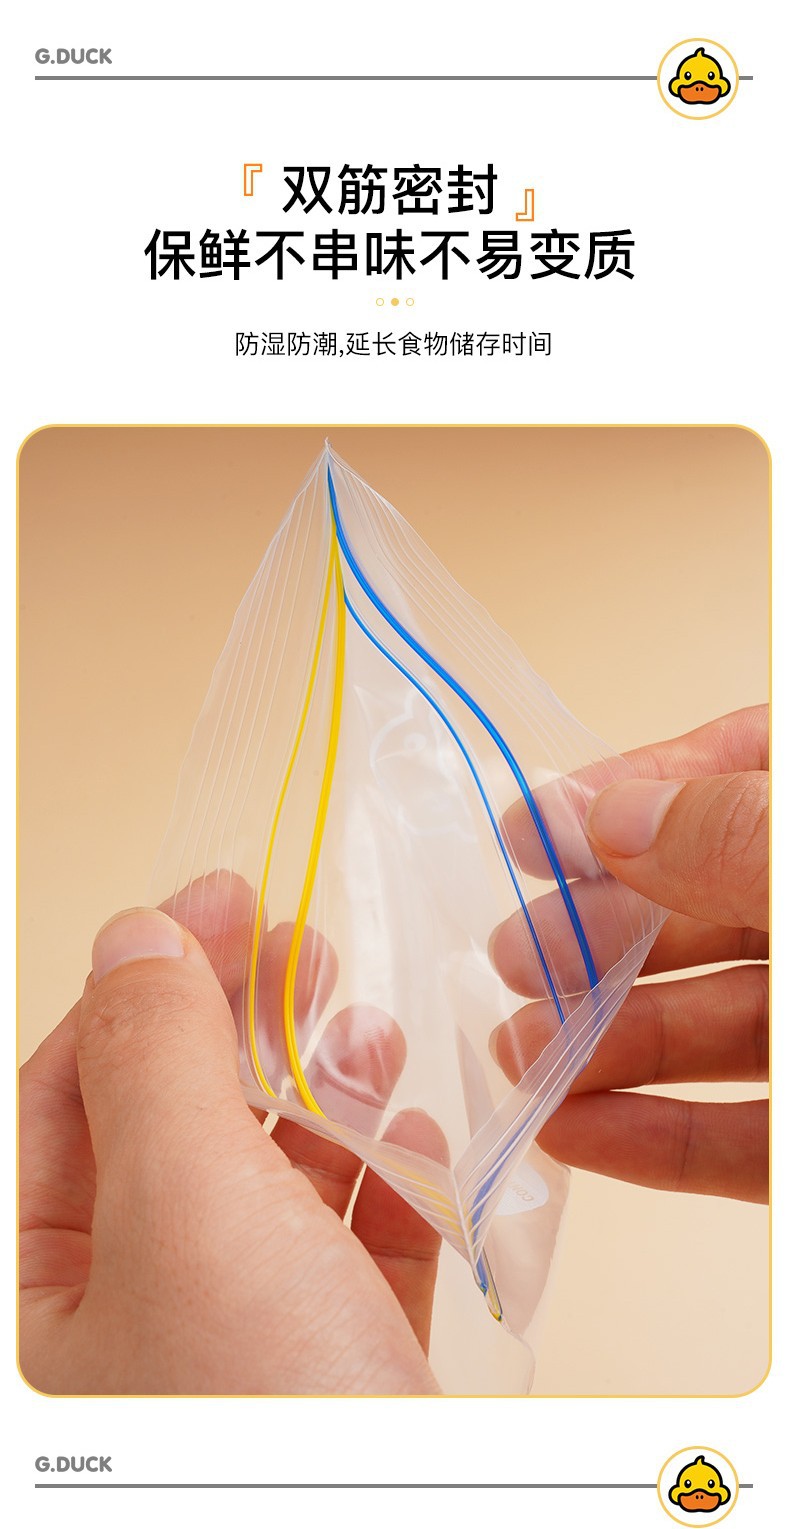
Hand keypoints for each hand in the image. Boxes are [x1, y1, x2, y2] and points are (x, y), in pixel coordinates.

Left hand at [20, 877, 441, 1395]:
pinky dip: (386, 1185)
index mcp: (44, 1299)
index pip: (60, 1099)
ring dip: (326, 1098)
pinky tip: (415, 1139)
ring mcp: (240, 1356)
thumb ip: (155, 1055)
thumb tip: (133, 937)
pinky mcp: (342, 1380)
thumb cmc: (271, 1414)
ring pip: (271, 1189)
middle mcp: (132, 1326)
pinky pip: (352, 1254)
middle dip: (242, 1028)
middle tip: (305, 951)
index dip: (139, 988)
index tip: (223, 905)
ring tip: (370, 1040)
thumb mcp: (187, 1202)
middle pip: (172, 1131)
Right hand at [491, 705, 767, 1201]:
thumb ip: (734, 836)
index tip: (533, 829)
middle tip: (513, 959)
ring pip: (717, 1029)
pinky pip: (745, 1137)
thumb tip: (616, 819)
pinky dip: (659, 1139)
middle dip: (598, 936)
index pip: (741, 772)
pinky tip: (577, 1134)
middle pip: (709, 907)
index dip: (634, 790)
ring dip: (607, 1044)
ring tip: (520, 1059)